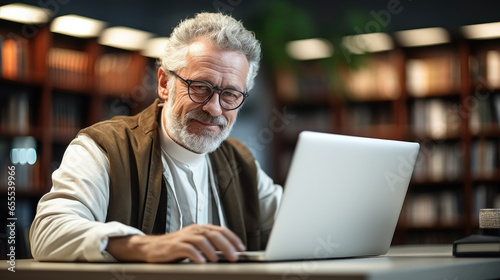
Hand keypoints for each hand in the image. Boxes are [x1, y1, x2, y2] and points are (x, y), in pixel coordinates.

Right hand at [106, 224, 245, 262]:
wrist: (151, 248)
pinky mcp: (174, 246)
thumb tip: (228, 252)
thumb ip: (208, 244)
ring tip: (219, 260)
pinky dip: (196, 255)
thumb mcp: (194, 243)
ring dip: (212, 250)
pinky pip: (187, 249)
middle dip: (226, 245)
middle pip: (213, 234)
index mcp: (200, 228)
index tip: (241, 248)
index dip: (232, 238)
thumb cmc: (175, 247)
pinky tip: (202, 262)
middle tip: (234, 256)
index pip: (220, 230)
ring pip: (202, 240)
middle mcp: (193, 230)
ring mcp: (183, 237)